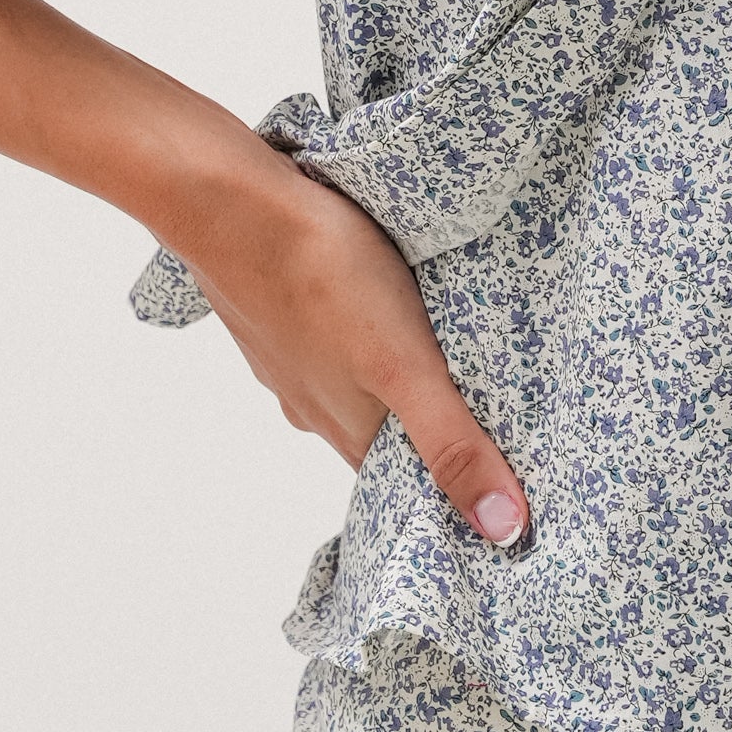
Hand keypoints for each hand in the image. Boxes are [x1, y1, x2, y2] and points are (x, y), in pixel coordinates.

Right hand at [181, 148, 530, 546]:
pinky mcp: (278, 310)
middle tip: (487, 412)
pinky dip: (359, 335)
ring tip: (441, 356)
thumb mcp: (407, 366)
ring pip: (353, 387)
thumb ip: (452, 444)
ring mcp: (289, 359)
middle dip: (430, 432)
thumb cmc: (322, 275)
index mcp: (348, 431)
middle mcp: (313, 407)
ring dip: (393, 382)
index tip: (497, 480)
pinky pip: (329, 338)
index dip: (450, 487)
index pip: (406, 484)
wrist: (229, 202)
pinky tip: (377, 306)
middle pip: (382, 437)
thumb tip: (501, 529)